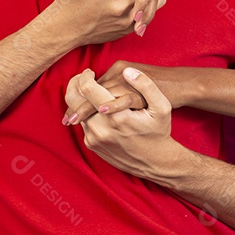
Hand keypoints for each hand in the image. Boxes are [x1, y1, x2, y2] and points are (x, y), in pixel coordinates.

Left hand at [66, 67, 180, 178]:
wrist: (155, 162)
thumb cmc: (159, 132)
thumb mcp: (162, 107)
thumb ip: (146, 85)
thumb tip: (128, 71)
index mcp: (116, 117)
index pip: (87, 89)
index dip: (85, 76)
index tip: (90, 72)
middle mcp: (100, 129)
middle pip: (73, 100)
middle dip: (75, 84)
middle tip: (83, 77)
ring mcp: (94, 139)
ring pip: (75, 112)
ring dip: (80, 99)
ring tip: (91, 91)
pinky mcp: (92, 145)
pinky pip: (82, 124)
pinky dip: (85, 113)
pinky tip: (97, 108)